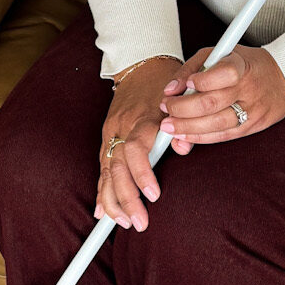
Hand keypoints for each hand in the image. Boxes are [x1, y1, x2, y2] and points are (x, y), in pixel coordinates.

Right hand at [97, 55, 180, 233]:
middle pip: (118, 166)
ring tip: (123, 222)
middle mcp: (124, 125)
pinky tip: (102, 211)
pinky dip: (102, 189)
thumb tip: (181, 149)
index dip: (142, 174)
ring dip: (112, 199)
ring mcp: (112, 130)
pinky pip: (102, 166)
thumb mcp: (180, 98)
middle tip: (138, 222)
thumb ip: (181, 125)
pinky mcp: (106, 134)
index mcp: (143, 117)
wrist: (142, 62)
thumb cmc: (166, 82)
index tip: (153, 195)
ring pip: (107, 169)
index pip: (136, 149)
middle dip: (126, 198)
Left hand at [155, 42, 284, 149]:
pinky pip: (223, 136)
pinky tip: (185, 135)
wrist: (283, 79)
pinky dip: (200, 137)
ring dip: (187, 127)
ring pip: (216, 125)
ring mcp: (252, 111)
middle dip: (182, 109)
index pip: (223, 74)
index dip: (200, 81)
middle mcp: (249, 89)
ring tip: (169, 126)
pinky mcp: (252, 127)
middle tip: (166, 108)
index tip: (185, 83)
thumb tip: (170, 89)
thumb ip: (193, 68)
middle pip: (212, 103)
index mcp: (242, 66)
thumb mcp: (220, 52)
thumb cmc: (244, 64)